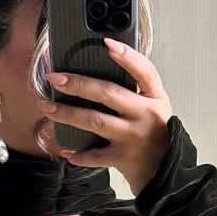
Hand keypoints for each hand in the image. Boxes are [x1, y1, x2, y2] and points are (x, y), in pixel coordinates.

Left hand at [40, 38, 171, 195]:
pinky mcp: (123, 158)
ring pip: (96, 121)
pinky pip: (95, 156)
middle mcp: (146, 116)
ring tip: (49, 108)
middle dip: (79, 84)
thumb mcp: (154, 107)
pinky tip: (66, 150)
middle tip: (55, 78)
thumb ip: (137, 90)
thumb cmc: (156, 135)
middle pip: (109, 93)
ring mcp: (134, 137)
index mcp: (156, 98)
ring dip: (69, 114)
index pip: (144, 71)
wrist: (168, 172)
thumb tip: (103, 67)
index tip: (107, 43)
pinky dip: (79, 155)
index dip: (127, 56)